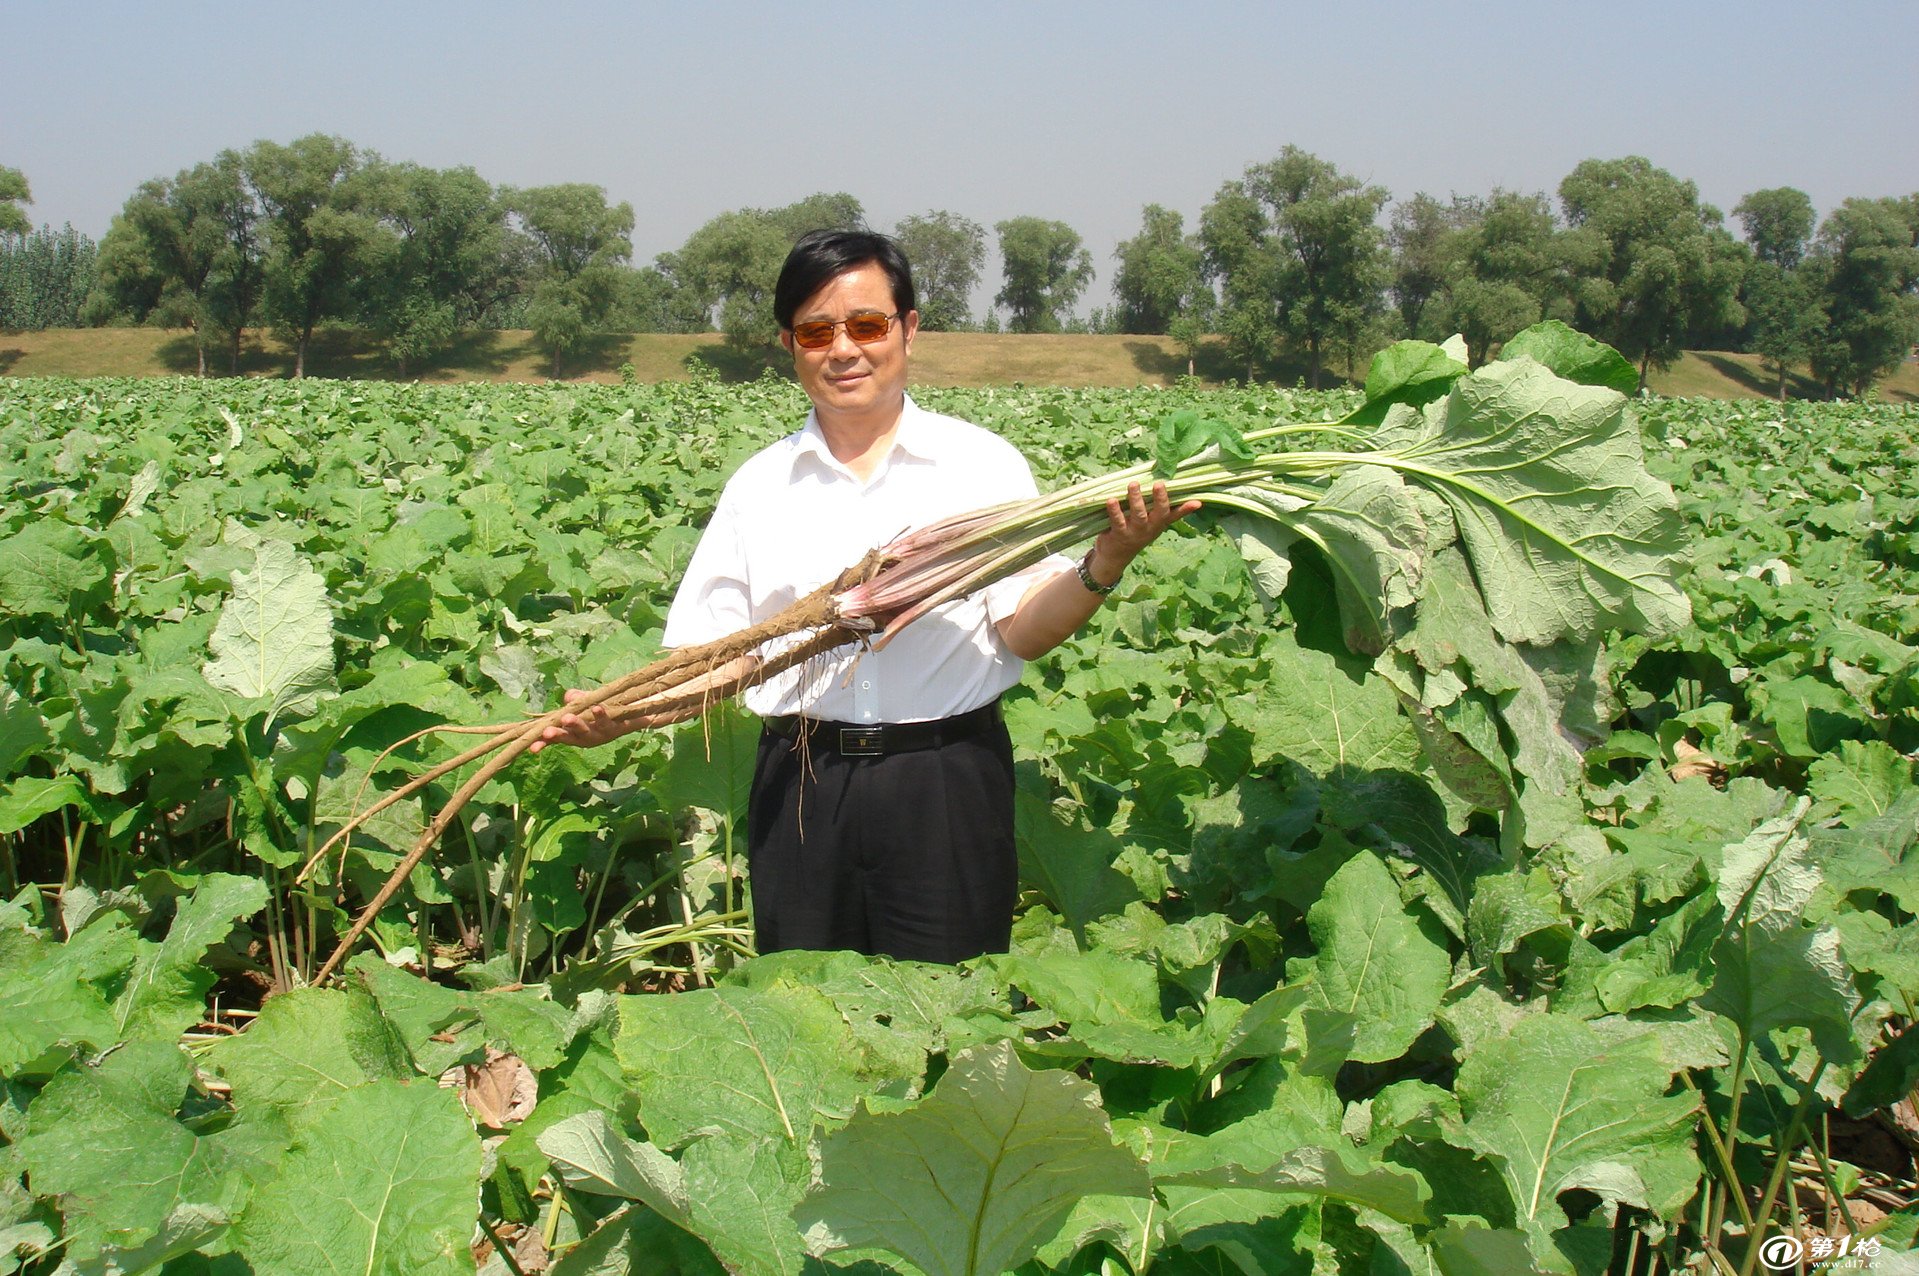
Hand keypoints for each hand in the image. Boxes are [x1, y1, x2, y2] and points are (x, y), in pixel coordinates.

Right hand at [529, 688, 633, 752]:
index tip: (532, 748)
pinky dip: (601, 714)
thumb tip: (570, 697)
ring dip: (577, 725)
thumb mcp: (584, 703)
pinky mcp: (616, 728)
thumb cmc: (600, 709)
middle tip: (548, 732)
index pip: (555, 739)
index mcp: (574, 733)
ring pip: (587, 731)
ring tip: (568, 718)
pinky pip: (608, 721)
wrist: (633, 713)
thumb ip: (575, 699)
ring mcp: (600, 734)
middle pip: (570, 737)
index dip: (543, 743)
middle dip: (558, 734)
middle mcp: (586, 737)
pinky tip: (596, 708)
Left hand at [1086, 481, 1200, 586]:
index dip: (1186, 509)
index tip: (1196, 502)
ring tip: (1133, 484)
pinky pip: (1117, 520)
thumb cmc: (1136, 532)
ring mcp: (1135, 532)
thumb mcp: (1153, 523)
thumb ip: (1166, 510)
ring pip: (1138, 514)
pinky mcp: (1119, 534)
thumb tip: (1194, 500)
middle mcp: (1150, 528)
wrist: (1115, 557)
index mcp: (1159, 523)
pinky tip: (1111, 500)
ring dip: (1136, 499)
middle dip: (1160, 499)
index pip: (1175, 514)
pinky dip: (1114, 510)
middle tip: (1159, 484)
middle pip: (1159, 513)